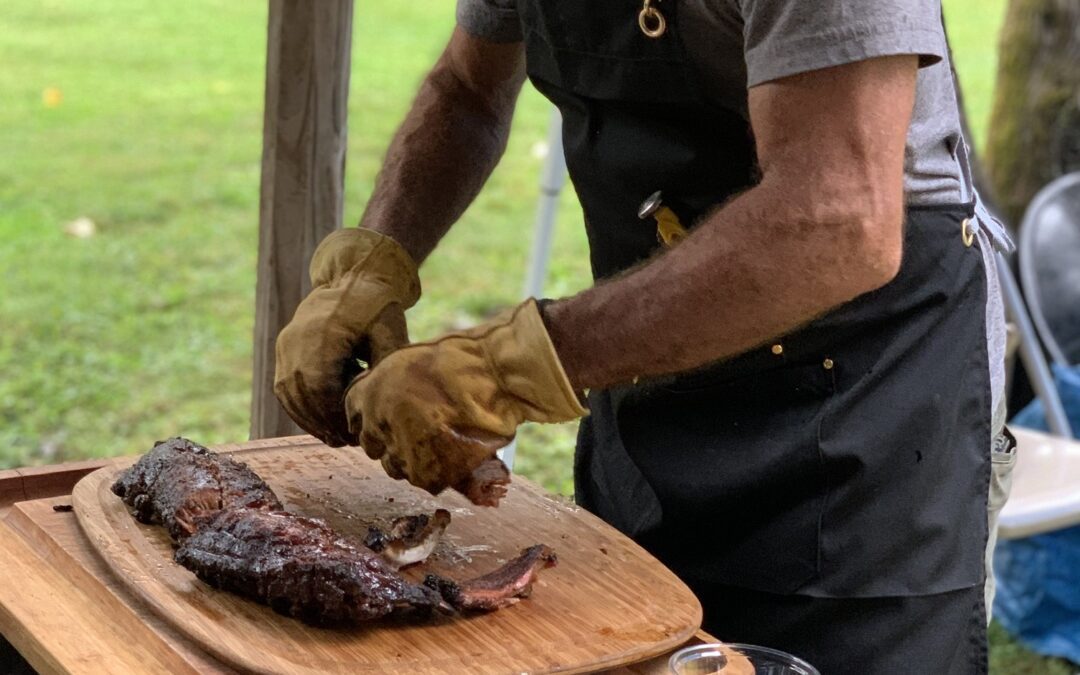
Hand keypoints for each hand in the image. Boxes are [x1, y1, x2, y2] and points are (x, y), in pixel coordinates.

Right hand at [274, 229, 419, 446]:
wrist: (353, 274)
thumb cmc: (378, 305)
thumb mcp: (390, 333)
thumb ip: (386, 366)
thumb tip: (382, 403)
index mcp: (322, 336)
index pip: (320, 389)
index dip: (335, 417)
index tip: (354, 433)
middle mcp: (296, 340)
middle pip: (301, 396)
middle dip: (323, 423)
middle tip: (346, 442)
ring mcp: (286, 344)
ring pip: (288, 394)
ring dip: (309, 419)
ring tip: (334, 436)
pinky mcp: (284, 347)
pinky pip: (284, 385)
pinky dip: (299, 406)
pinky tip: (320, 420)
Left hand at [345, 299, 587, 502]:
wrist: (494, 376)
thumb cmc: (460, 361)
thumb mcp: (411, 362)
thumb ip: (391, 386)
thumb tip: (387, 404)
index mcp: (369, 393)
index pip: (354, 417)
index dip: (375, 418)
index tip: (390, 419)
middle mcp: (377, 424)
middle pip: (373, 446)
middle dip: (392, 441)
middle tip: (420, 431)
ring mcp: (401, 451)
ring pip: (396, 467)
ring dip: (413, 459)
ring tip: (442, 443)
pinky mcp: (426, 473)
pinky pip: (424, 479)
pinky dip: (438, 472)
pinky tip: (455, 454)